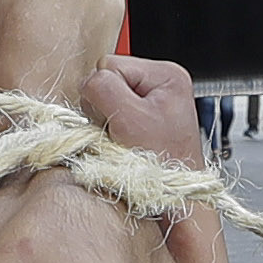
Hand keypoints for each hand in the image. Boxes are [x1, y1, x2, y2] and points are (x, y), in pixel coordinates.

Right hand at [87, 52, 207, 166]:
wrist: (174, 197)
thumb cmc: (163, 163)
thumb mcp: (130, 120)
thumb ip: (104, 89)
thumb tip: (88, 81)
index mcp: (165, 74)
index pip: (110, 65)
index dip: (104, 94)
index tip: (119, 120)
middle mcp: (162, 83)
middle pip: (108, 80)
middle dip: (106, 108)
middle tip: (123, 132)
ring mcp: (154, 101)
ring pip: (107, 98)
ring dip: (109, 120)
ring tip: (127, 139)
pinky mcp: (146, 118)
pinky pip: (113, 113)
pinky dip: (113, 129)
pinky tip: (127, 141)